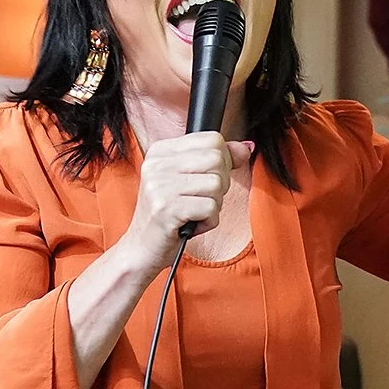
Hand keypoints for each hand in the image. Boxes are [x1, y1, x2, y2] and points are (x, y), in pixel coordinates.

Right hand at [125, 133, 252, 257]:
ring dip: (214, 205)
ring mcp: (158, 186)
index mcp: (161, 151)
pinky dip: (209, 221)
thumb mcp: (191, 180)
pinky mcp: (165, 209)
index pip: (212, 139)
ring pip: (217, 184)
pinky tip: (192, 225)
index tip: (206, 179)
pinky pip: (211, 208)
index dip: (223, 162)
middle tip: (200, 200)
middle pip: (217, 159)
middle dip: (220, 184)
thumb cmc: (171, 214)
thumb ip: (219, 160)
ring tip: (194, 213)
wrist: (142, 248)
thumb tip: (246, 148)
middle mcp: (156, 164)